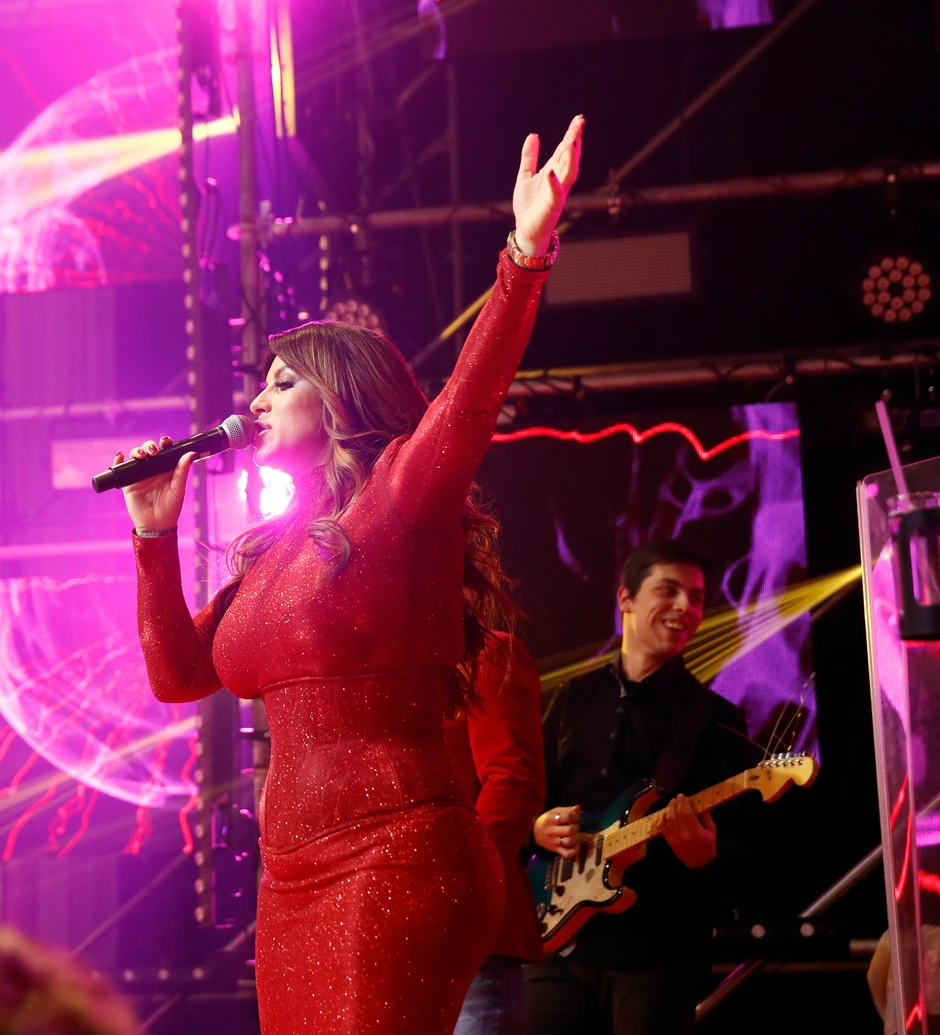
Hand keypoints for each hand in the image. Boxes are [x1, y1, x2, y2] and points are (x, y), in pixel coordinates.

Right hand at [114, 436, 195, 533]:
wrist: (156, 524)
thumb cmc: (171, 507)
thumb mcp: (178, 487)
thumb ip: (183, 470)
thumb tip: (191, 453)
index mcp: (166, 468)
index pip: (165, 450)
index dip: (164, 442)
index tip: (166, 441)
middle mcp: (153, 469)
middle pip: (148, 450)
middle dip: (149, 446)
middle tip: (153, 452)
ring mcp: (140, 474)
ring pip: (136, 456)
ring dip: (136, 452)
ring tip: (141, 456)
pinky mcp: (128, 482)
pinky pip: (121, 468)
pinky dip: (119, 460)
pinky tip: (120, 457)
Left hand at [512, 114, 583, 256]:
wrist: (526, 231)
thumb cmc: (528, 206)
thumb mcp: (525, 176)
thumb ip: (529, 157)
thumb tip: (533, 135)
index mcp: (553, 172)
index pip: (564, 150)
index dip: (571, 135)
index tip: (578, 120)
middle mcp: (559, 181)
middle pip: (569, 157)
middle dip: (575, 140)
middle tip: (580, 122)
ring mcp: (558, 193)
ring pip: (568, 173)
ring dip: (570, 158)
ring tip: (571, 141)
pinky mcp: (552, 207)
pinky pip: (555, 194)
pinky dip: (554, 183)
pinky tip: (551, 172)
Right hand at [533, 804, 581, 859]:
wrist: (535, 832)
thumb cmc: (547, 820)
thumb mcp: (554, 811)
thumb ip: (567, 810)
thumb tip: (578, 808)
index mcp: (551, 819)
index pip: (566, 817)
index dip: (574, 816)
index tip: (575, 816)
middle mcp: (552, 831)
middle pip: (569, 830)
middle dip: (576, 827)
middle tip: (575, 826)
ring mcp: (554, 842)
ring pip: (569, 842)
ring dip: (576, 838)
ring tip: (576, 834)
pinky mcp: (556, 850)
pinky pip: (567, 854)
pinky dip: (574, 850)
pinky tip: (576, 844)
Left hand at [661, 794, 716, 869]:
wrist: (700, 864)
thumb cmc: (708, 847)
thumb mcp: (712, 831)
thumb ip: (706, 817)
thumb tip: (699, 804)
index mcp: (696, 832)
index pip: (687, 813)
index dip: (685, 803)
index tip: (684, 796)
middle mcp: (684, 835)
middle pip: (677, 814)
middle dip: (677, 803)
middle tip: (678, 796)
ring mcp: (675, 838)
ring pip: (669, 819)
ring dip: (670, 808)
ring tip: (672, 802)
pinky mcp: (669, 841)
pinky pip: (662, 827)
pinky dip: (661, 818)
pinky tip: (664, 812)